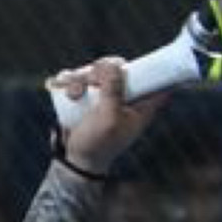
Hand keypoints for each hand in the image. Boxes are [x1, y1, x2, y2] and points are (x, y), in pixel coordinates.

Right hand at [51, 58, 169, 173]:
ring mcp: (105, 96)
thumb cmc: (98, 144)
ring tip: (74, 94)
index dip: (153, 68)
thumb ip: (114, 90)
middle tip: (93, 80)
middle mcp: (125, 98)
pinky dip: (69, 81)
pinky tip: (64, 90)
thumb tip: (115, 64)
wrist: (76, 159)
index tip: (142, 62)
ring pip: (95, 71)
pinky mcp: (86, 96)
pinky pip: (78, 78)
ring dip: (81, 78)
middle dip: (102, 70)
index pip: (157, 82)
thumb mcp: (109, 118)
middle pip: (119, 67)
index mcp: (141, 106)